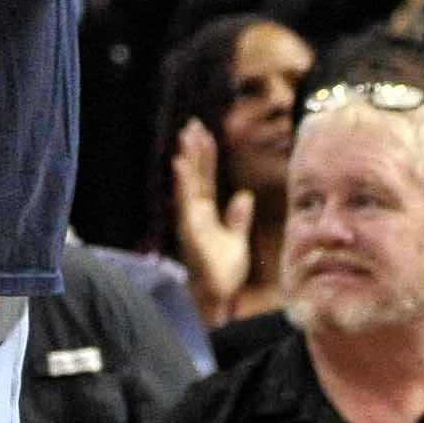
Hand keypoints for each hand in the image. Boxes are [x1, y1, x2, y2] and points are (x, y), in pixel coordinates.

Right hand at [172, 118, 252, 320]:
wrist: (219, 297)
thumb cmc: (225, 273)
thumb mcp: (237, 240)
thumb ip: (238, 218)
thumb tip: (244, 195)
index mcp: (205, 213)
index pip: (205, 178)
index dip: (205, 156)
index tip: (205, 133)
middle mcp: (194, 213)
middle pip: (195, 175)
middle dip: (193, 150)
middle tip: (192, 124)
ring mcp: (190, 219)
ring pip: (188, 182)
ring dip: (187, 158)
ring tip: (186, 135)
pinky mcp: (190, 228)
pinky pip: (186, 199)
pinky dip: (182, 180)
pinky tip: (179, 162)